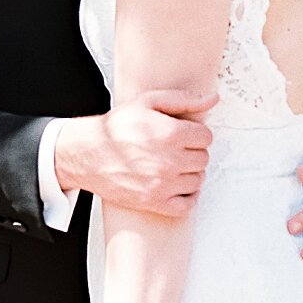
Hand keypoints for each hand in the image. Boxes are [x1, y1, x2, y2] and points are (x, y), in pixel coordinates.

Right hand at [55, 91, 214, 215]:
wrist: (88, 154)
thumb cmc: (117, 127)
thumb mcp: (148, 102)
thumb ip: (185, 99)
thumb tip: (213, 98)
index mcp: (171, 133)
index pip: (207, 137)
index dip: (196, 134)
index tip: (184, 134)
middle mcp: (170, 160)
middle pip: (203, 159)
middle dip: (193, 152)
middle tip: (176, 148)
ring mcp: (163, 184)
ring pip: (198, 181)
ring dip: (189, 173)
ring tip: (173, 164)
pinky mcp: (155, 202)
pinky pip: (187, 205)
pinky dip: (186, 196)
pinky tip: (175, 185)